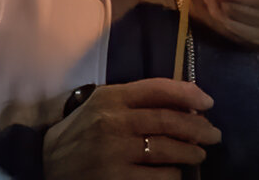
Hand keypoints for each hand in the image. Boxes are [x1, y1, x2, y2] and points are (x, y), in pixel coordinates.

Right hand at [42, 78, 220, 179]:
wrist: (45, 163)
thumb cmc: (81, 130)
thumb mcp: (102, 104)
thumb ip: (136, 100)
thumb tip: (185, 103)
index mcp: (112, 97)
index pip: (158, 89)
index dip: (189, 93)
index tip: (208, 102)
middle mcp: (114, 122)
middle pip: (168, 121)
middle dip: (198, 127)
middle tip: (214, 134)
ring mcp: (114, 153)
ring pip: (167, 150)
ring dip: (190, 153)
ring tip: (199, 154)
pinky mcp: (115, 179)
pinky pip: (157, 177)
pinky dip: (171, 175)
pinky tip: (175, 174)